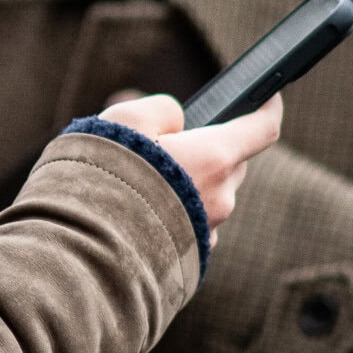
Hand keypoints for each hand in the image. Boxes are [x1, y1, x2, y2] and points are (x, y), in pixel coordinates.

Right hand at [102, 91, 281, 237]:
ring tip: (145, 181)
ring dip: (191, 183)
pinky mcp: (192, 256)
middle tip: (170, 142)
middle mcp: (220, 196)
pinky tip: (142, 210)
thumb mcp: (127, 119)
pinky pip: (194, 223)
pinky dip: (177, 211)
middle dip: (211, 147)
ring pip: (211, 194)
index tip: (268, 97)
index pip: (262, 129)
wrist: (84, 245)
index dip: (268, 108)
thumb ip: (162, 109)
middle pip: (232, 162)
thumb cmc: (105, 176)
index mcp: (214, 158)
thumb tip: (176, 122)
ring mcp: (209, 230)